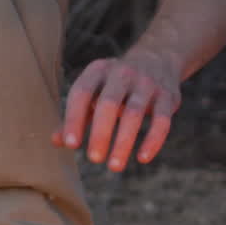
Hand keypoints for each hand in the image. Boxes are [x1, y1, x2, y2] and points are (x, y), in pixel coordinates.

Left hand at [53, 51, 181, 171]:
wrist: (158, 57)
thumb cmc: (115, 84)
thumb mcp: (94, 91)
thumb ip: (77, 116)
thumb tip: (57, 141)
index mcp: (98, 71)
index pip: (81, 93)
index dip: (74, 118)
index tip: (71, 145)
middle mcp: (122, 73)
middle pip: (109, 103)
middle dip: (100, 132)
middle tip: (94, 159)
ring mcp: (147, 83)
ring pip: (135, 113)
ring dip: (124, 141)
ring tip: (114, 166)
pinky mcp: (168, 96)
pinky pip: (162, 120)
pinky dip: (153, 140)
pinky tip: (142, 158)